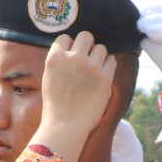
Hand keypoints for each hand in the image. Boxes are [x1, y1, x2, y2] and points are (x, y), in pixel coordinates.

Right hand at [30, 31, 116, 161]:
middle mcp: (73, 58)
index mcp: (55, 58)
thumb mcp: (49, 78)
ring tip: (95, 68)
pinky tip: (103, 73)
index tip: (72, 55)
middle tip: (87, 57)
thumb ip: (59, 62)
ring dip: (98, 55)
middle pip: (86, 36)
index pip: (65, 38)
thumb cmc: (55, 106)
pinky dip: (108, 65)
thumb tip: (71, 51)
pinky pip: (112, 60)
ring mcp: (91, 66)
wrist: (65, 125)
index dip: (70, 45)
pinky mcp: (105, 77)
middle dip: (86, 45)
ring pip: (101, 47)